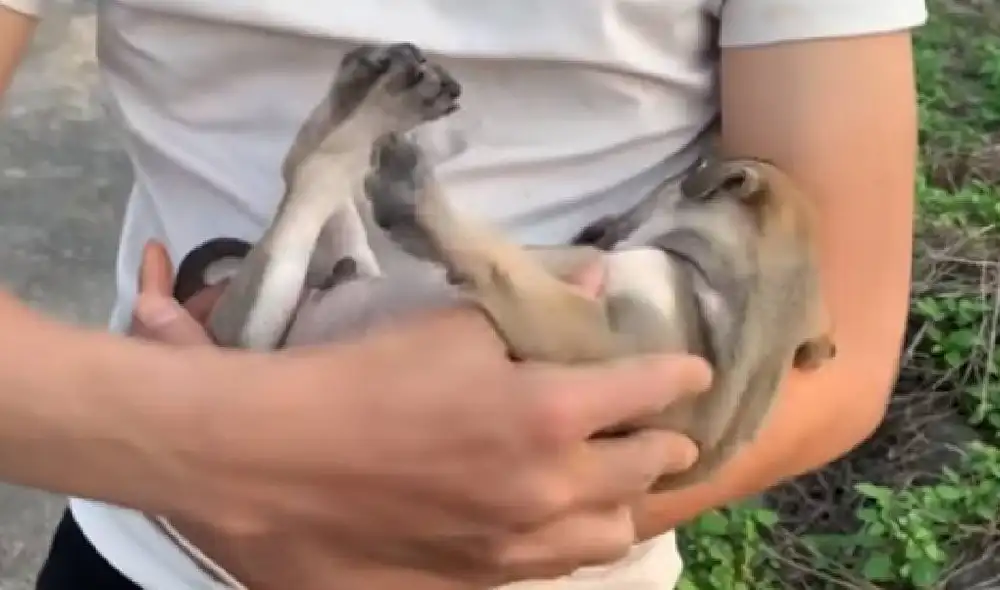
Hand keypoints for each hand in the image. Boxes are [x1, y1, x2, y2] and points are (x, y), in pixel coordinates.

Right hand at [130, 241, 709, 588]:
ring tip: (618, 485)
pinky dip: (571, 538)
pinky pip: (553, 567)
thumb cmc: (362, 378)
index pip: (647, 392)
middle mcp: (548, 491)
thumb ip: (537, 307)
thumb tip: (599, 280)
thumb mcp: (452, 326)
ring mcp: (515, 547)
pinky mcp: (477, 582)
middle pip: (645, 471)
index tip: (693, 373)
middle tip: (664, 431)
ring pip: (610, 534)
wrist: (269, 464)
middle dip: (665, 445)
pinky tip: (556, 522)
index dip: (678, 376)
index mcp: (549, 415)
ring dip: (626, 503)